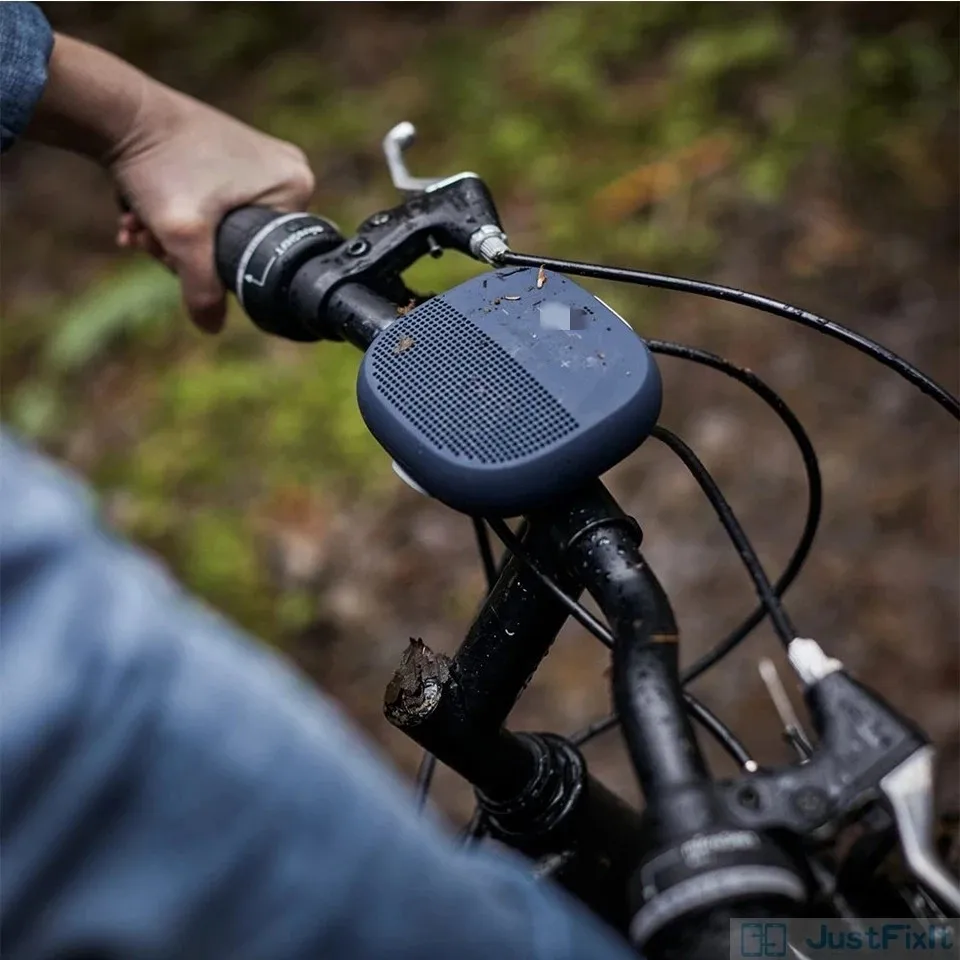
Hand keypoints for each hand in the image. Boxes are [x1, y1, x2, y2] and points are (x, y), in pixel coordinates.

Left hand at [27, 34, 314, 332]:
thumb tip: (212, 328)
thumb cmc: (160, 163)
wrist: (117, 110)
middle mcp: (287, 170)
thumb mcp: (183, 238)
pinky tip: (141, 212)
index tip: (180, 256)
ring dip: (173, 235)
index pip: (267, 253)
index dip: (222, 266)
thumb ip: (202, 290)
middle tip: (154, 242)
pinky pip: (210, 203)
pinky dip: (175, 213)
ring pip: (219, 225)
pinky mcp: (230, 154)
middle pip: (241, 241)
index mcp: (296, 186)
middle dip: (189, 251)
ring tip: (139, 226)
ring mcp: (259, 160)